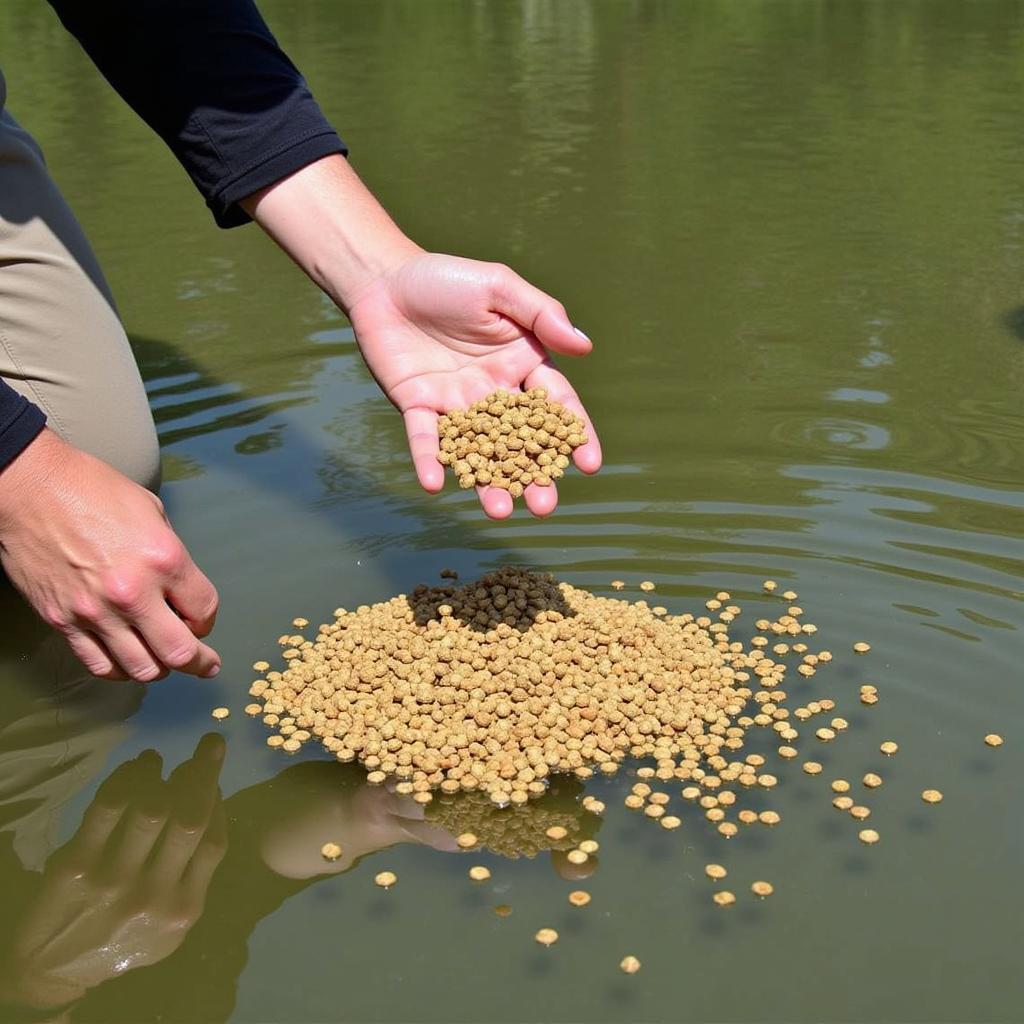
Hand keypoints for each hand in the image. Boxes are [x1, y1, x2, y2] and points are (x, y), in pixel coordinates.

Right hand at [0, 429, 219, 680]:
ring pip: (141, 669)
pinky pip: (99, 665)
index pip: (204, 610)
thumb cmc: (93, 489)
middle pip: (179, 652)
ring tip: (165, 662)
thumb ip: (171, 554)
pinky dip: (120, 669)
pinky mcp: (63, 621)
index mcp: (163, 559)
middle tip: (206, 665)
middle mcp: (133, 592)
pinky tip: (128, 661)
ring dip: (160, 669)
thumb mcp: (152, 512)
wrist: (32, 487)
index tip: (202, 619)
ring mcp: (95, 612)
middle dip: (199, 662)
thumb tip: (180, 588)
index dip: (207, 619)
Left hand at [0, 737, 225, 1011]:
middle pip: (188, 819)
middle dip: (204, 773)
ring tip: (157, 760)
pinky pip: (106, 808)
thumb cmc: (124, 941)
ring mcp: (113, 880)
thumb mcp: (172, 925)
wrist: (56, 969)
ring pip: (150, 809)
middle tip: (210, 744)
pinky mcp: (76, 865)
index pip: (213, 842)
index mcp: (183, 909)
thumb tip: (212, 800)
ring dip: (160, 774)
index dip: (217, 803)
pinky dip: (126, 778)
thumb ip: (195, 872)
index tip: (214, 780)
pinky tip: (134, 770)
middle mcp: (152, 894)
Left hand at [348, 252, 602, 518]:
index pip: (555, 405)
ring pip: (477, 450)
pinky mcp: (417, 406)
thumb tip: (585, 346)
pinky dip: (429, 460)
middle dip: (533, 476)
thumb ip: (541, 315)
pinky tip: (434, 483)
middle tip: (544, 507)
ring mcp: (455, 404)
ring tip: (498, 511)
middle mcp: (493, 392)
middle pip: (519, 441)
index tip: (588, 464)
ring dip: (487, 482)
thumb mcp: (500, 288)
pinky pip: (425, 438)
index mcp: (522, 365)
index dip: (573, 434)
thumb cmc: (449, 280)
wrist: (386, 279)